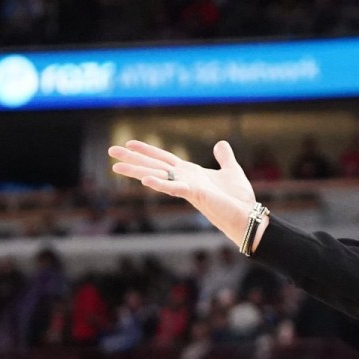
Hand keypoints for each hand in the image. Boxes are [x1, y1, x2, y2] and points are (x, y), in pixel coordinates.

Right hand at [108, 139, 257, 245]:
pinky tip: (146, 179)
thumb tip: (221, 144)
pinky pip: (175, 187)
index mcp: (191, 173)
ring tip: (115, 166)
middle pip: (154, 165)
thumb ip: (224, 157)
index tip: (129, 143)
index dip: (148, 150)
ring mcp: (188, 187)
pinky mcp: (196, 194)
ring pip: (157, 176)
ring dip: (137, 170)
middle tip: (110, 151)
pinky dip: (161, 183)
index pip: (165, 159)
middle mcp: (185, 179)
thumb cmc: (239, 198)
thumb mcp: (232, 171)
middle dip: (133, 159)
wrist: (248, 216)